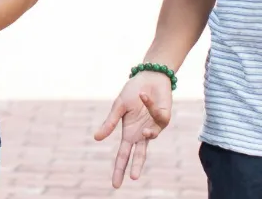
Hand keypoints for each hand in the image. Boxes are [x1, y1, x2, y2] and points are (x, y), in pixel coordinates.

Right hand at [93, 72, 172, 188]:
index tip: (115, 185)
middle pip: (139, 155)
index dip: (119, 169)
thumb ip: (109, 123)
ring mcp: (154, 127)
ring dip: (147, 134)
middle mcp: (141, 133)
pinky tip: (144, 96)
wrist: (149, 77)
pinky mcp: (164, 118)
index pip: (123, 155)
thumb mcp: (118, 107)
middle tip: (132, 179)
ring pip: (151, 138)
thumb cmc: (132, 91)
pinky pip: (157, 118)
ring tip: (144, 130)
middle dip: (136, 166)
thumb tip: (96, 138)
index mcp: (129, 132)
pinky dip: (149, 105)